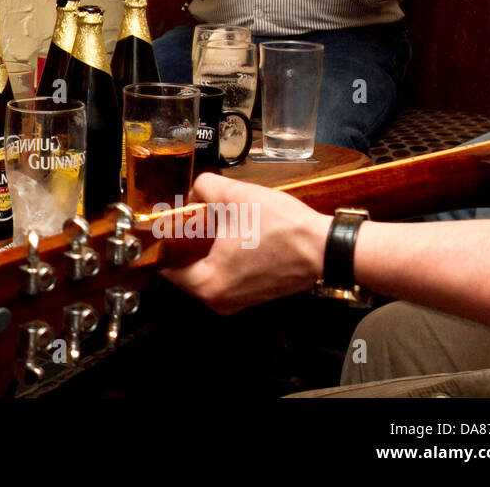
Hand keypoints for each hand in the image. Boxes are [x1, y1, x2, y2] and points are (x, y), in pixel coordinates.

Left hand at [160, 173, 331, 314]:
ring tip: (211, 223)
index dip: (163, 240)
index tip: (167, 220)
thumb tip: (195, 190)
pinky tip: (231, 236)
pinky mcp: (253, 297)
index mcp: (207, 283)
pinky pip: (225, 276)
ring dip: (204, 249)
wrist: (326, 248)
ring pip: (205, 272)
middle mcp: (219, 300)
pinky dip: (222, 258)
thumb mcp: (235, 195)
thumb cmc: (281, 227)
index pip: (165, 265)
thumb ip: (204, 187)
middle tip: (189, 216)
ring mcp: (238, 302)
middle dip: (184, 242)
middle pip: (183, 269)